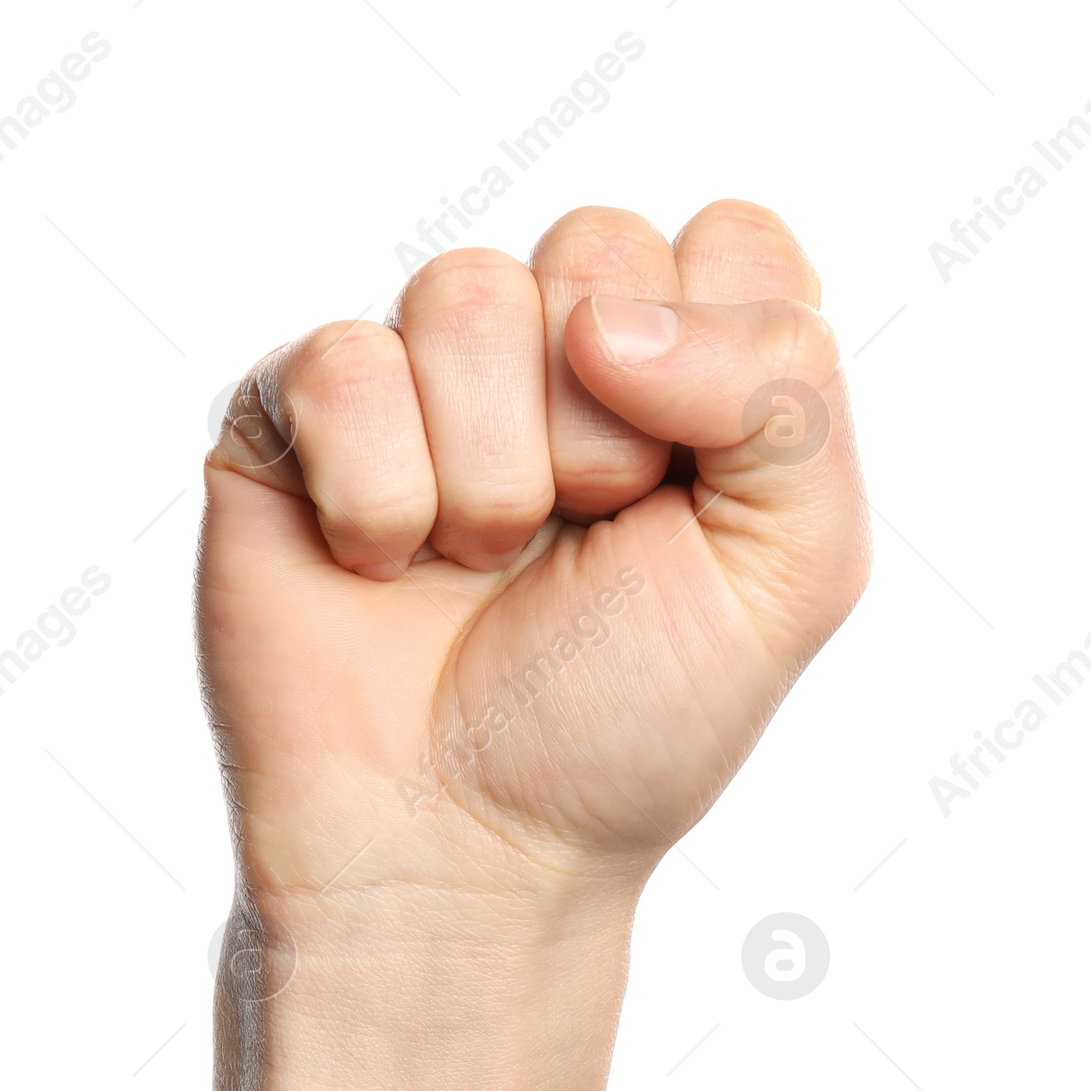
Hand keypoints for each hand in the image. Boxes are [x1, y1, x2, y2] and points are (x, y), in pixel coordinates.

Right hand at [200, 200, 869, 914]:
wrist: (461, 850)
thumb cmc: (624, 724)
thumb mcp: (794, 574)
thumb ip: (788, 397)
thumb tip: (607, 318)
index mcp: (685, 375)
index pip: (733, 241)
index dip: (718, 365)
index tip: (685, 498)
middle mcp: (553, 354)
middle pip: (597, 247)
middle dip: (602, 436)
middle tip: (576, 547)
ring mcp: (420, 376)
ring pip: (464, 291)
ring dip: (491, 479)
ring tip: (477, 566)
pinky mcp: (296, 411)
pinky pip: (341, 363)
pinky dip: (376, 500)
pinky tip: (380, 568)